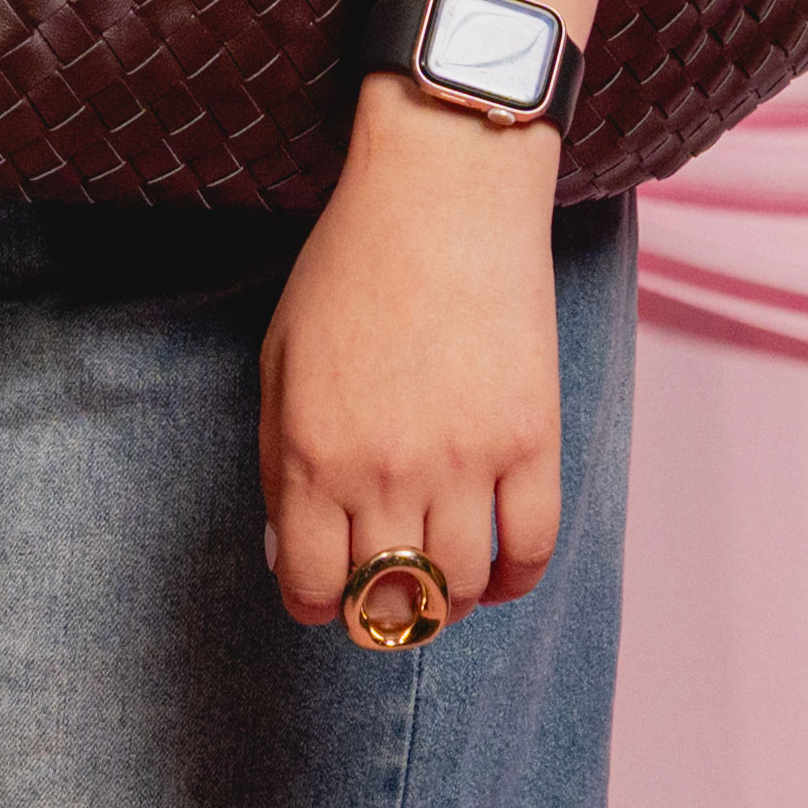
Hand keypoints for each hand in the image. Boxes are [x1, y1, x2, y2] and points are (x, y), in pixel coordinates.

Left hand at [259, 92, 566, 630]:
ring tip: (438, 581)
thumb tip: (288, 557)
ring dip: (446, 601)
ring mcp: (464, 461)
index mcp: (311, 452)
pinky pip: (531, 550)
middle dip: (380, 610)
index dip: (316, 604)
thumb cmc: (348, 268)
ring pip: (459, 587)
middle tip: (384, 590)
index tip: (324, 594)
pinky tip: (496, 572)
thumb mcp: (279, 359)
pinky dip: (514, 579)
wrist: (441, 196)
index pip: (314, 586)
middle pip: (389, 599)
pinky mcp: (530, 442)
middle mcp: (384, 470)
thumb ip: (277, 462)